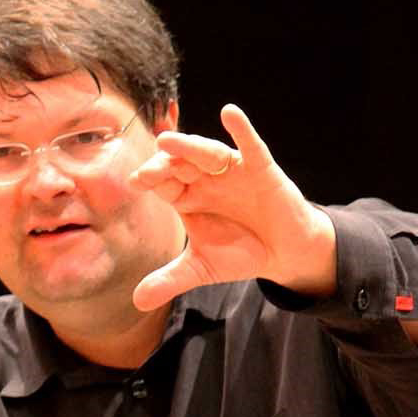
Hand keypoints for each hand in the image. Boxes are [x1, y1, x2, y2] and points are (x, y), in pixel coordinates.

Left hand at [129, 104, 336, 310]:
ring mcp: (232, 171)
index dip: (151, 179)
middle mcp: (206, 178)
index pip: (164, 183)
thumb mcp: (202, 268)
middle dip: (165, 163)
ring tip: (169, 140)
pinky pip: (251, 146)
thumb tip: (137, 302)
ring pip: (208, 153)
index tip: (136, 181)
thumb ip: (171, 280)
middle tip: (150, 166)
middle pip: (180, 164)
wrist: (282, 253)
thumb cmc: (240, 251)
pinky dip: (242, 130)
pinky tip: (230, 114)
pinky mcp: (261, 168)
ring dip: (190, 146)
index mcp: (187, 196)